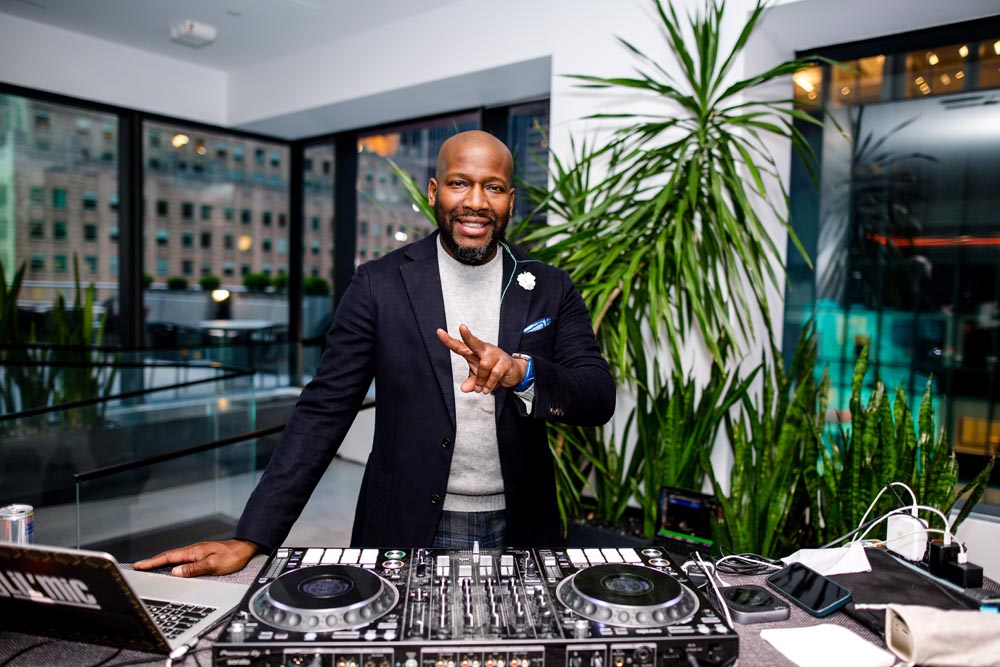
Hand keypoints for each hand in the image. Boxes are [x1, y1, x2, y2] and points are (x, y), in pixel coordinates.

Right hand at [132, 539, 257, 576]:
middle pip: (168, 557)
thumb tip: (175, 572)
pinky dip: (172, 563)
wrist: (244, 549)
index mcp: (193, 552)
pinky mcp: (201, 556)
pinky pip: (182, 560)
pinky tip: (170, 568)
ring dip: (161, 562)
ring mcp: (196, 553)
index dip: (152, 561)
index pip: (168, 557)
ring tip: (149, 568)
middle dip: (152, 562)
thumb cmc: (231, 556)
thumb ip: (193, 569)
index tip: (139, 565)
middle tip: (138, 567)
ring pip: (174, 558)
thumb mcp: (213, 565)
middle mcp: (193, 551)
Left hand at [436, 324, 526, 393]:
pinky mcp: (505, 362)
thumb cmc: (493, 370)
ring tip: (481, 388)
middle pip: (474, 342)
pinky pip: (494, 373)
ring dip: (481, 380)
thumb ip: (471, 382)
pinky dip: (489, 384)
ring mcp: (495, 354)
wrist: (514, 373)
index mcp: (474, 351)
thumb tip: (464, 388)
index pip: (459, 345)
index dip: (448, 340)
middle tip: (462, 328)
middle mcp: (484, 350)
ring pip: (484, 365)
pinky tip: (486, 389)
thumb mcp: (478, 378)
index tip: (439, 332)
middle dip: (467, 336)